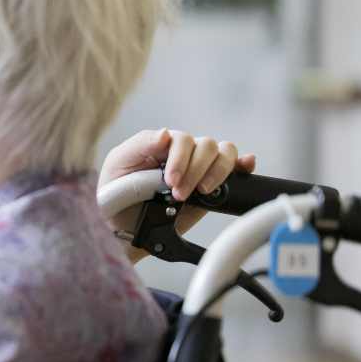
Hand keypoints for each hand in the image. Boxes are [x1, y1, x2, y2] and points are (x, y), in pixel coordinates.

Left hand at [99, 129, 256, 259]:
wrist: (123, 228)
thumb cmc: (115, 193)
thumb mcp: (118, 164)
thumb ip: (139, 145)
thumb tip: (165, 133)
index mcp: (161, 144)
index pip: (182, 140)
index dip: (180, 159)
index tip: (170, 181)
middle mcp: (182, 154)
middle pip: (206, 146)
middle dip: (196, 170)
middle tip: (179, 194)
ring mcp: (198, 170)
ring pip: (223, 154)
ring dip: (216, 172)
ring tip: (201, 192)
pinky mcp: (211, 188)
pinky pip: (235, 168)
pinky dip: (243, 164)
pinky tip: (245, 166)